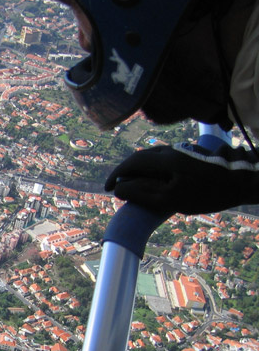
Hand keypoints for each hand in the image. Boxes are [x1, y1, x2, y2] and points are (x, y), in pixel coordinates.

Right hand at [104, 144, 258, 214]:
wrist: (243, 179)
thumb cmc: (208, 192)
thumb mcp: (171, 198)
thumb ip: (143, 193)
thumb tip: (120, 189)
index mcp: (163, 160)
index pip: (131, 163)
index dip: (116, 175)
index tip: (108, 188)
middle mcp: (170, 152)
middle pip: (140, 158)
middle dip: (127, 172)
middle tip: (120, 188)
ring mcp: (181, 153)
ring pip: (153, 159)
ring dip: (141, 171)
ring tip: (137, 186)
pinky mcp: (191, 156)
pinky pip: (164, 161)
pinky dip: (154, 171)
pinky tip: (159, 181)